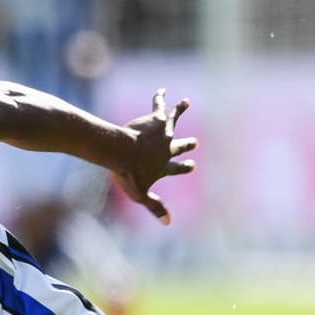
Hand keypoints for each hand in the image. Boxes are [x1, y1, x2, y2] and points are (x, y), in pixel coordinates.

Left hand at [114, 89, 196, 224]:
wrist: (120, 151)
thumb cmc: (127, 173)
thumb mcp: (140, 194)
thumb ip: (154, 207)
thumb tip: (169, 224)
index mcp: (165, 165)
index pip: (178, 168)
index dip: (184, 167)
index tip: (191, 165)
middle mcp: (168, 148)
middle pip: (179, 146)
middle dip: (187, 145)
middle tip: (193, 143)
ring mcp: (163, 132)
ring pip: (174, 120)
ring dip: (180, 111)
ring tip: (186, 103)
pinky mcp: (155, 120)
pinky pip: (160, 105)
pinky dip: (161, 97)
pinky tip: (162, 90)